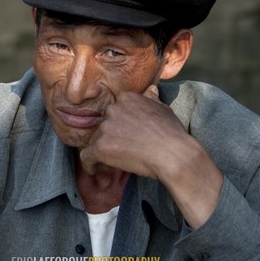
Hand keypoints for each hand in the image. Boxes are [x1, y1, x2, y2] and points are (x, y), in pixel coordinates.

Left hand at [80, 84, 222, 227]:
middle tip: (121, 152)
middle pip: (103, 126)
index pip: (114, 112)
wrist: (173, 154)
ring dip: (102, 151)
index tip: (124, 136)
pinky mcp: (100, 147)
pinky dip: (89, 165)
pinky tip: (95, 170)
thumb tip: (151, 89)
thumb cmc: (171, 133)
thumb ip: (152, 100)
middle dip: (110, 138)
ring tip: (114, 163)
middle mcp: (113, 109)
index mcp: (126, 98)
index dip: (118, 125)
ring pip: (95, 141)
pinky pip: (86, 157)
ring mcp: (105, 128)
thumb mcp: (164, 109)